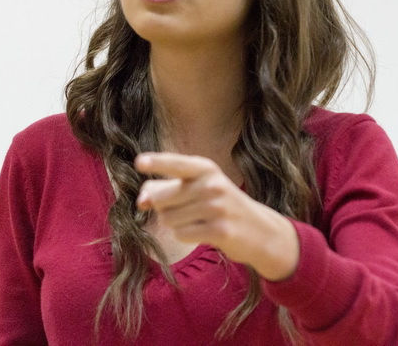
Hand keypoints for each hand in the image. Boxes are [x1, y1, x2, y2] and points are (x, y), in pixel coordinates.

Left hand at [135, 152, 298, 280]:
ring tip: (197, 220)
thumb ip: (166, 189)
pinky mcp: (219, 230)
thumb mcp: (198, 187)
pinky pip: (181, 234)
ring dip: (176, 223)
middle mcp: (212, 184)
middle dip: (162, 208)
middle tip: (183, 209)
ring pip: (168, 219)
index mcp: (205, 168)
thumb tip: (141, 201)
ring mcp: (217, 207)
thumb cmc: (219, 204)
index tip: (139, 162)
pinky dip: (185, 235)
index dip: (156, 163)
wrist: (259, 229)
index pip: (176, 163)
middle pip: (161, 198)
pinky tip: (202, 231)